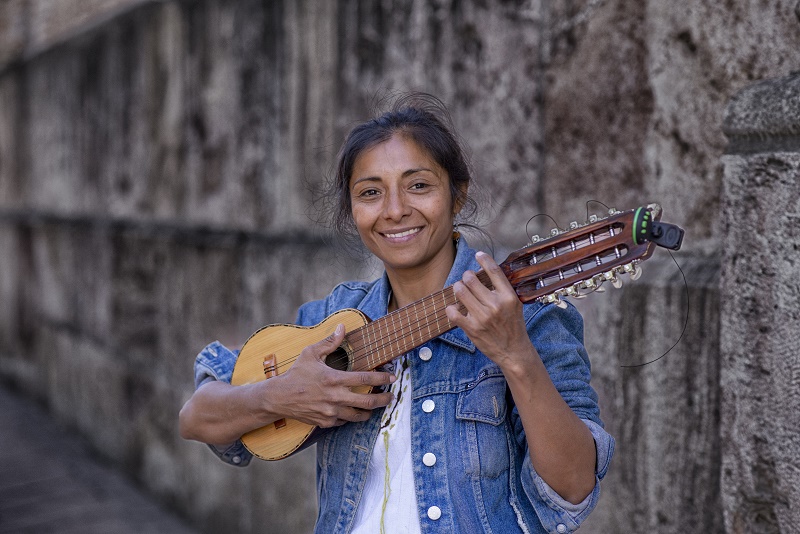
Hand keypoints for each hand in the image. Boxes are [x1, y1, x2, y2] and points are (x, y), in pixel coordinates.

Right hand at [269, 324, 395, 427]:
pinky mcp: (325, 422)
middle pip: (367, 402)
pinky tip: (352, 410)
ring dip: (369, 411)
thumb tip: (342, 327)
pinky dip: (350, 416)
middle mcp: (335, 398)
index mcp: (334, 379)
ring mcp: (330, 412)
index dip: (382, 378)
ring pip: (358, 416)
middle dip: (383, 399)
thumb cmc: (296, 374)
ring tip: (375, 406)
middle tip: (391, 396)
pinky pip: (344, 421)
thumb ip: (330, 342)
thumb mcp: (311, 353)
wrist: (279, 397)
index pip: (364, 380)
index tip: (392, 377)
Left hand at [445, 252, 535, 369]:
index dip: (484, 259)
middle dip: (466, 277)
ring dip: (457, 288)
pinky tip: (454, 308)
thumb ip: (502, 290)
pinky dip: (450, 309)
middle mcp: (495, 305)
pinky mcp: (472, 328)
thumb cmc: (513, 326)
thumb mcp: (514, 305)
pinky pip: (453, 312)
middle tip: (466, 280)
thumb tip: (487, 272)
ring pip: (460, 291)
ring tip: (459, 290)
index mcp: (508, 297)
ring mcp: (483, 317)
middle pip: (471, 279)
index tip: (478, 255)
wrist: (513, 351)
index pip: (494, 271)